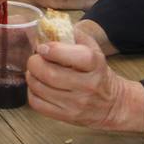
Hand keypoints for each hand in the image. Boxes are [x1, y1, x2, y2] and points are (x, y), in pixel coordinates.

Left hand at [26, 29, 143, 132]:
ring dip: (31, 76)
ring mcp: (76, 104)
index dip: (53, 50)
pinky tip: (38, 86)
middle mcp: (86, 86)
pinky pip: (38, 104)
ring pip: (40, 88)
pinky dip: (32, 92)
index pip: (74, 57)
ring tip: (35, 71)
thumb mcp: (95, 51)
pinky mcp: (66, 117)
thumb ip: (77, 36)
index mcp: (95, 66)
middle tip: (35, 59)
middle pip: (50, 74)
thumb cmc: (99, 74)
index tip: (43, 47)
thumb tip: (53, 26)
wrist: (113, 105)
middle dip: (35, 62)